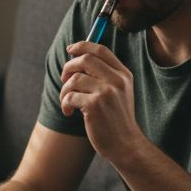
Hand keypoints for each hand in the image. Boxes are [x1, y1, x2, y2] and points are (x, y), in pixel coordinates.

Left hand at [60, 41, 145, 166]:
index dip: (82, 46)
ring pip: (74, 79)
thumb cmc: (117, 120)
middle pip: (84, 60)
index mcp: (123, 75)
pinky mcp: (94, 105)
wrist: (126, 145)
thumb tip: (76, 60)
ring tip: (67, 102)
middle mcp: (117, 80)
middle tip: (64, 80)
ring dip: (64, 90)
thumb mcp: (120, 93)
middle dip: (68, 67)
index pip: (100, 50)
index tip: (70, 50)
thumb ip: (105, 76)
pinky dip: (64, 104)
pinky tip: (68, 113)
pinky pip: (70, 96)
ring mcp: (106, 92)